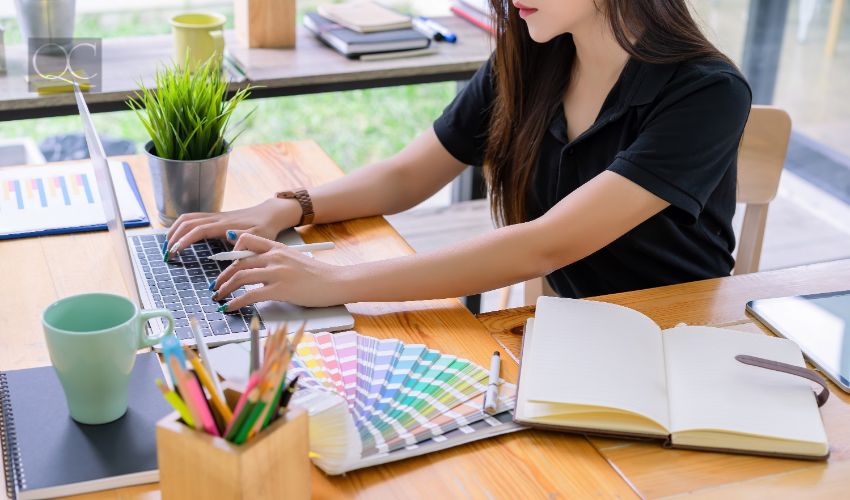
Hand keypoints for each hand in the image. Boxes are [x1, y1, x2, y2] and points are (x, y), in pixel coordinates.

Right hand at [164, 198, 299, 256]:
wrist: (270, 214)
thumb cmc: (265, 228)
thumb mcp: (260, 239)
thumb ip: (246, 243)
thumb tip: (230, 246)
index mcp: (225, 225)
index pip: (198, 230)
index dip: (184, 240)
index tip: (174, 251)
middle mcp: (216, 218)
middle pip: (186, 222)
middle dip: (173, 236)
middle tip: (166, 253)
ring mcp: (214, 216)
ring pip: (187, 218)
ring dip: (174, 230)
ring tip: (167, 245)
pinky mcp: (215, 217)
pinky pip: (193, 218)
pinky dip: (181, 226)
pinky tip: (178, 236)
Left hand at [212, 233, 349, 307]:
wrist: (336, 282)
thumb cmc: (319, 275)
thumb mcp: (295, 260)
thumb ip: (277, 262)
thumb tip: (259, 272)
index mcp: (279, 248)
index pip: (247, 241)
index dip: (231, 252)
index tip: (224, 264)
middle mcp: (275, 257)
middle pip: (239, 262)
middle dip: (223, 275)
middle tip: (217, 286)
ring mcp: (277, 272)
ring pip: (240, 277)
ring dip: (225, 288)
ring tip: (219, 297)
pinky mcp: (280, 289)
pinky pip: (249, 295)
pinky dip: (235, 302)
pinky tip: (229, 308)